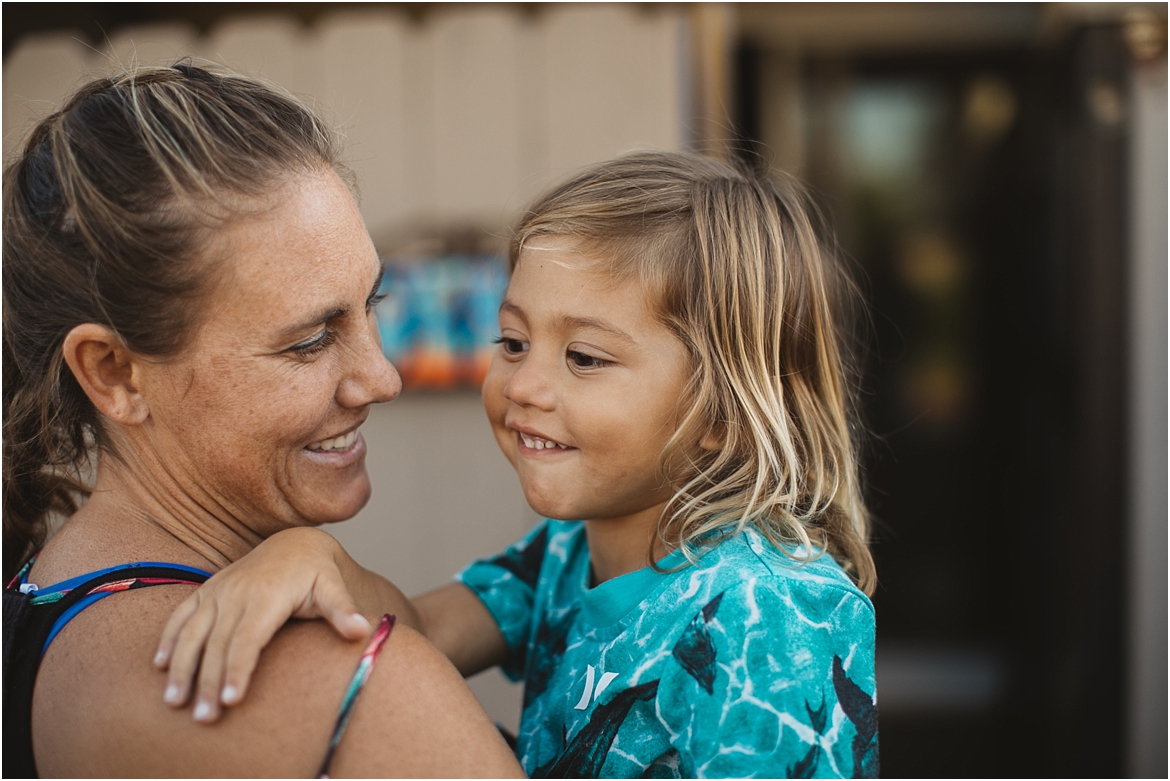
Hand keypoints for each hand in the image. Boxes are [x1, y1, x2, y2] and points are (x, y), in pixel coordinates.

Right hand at [154, 527, 371, 722]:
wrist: (294, 543)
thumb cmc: (316, 573)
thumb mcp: (333, 586)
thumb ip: (342, 609)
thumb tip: (361, 630)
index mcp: (268, 596)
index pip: (248, 640)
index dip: (237, 670)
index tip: (231, 701)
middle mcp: (237, 593)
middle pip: (217, 644)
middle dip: (208, 682)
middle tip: (204, 718)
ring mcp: (218, 591)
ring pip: (192, 632)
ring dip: (181, 667)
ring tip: (174, 700)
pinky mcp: (206, 591)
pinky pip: (181, 616)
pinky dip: (169, 639)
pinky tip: (160, 666)